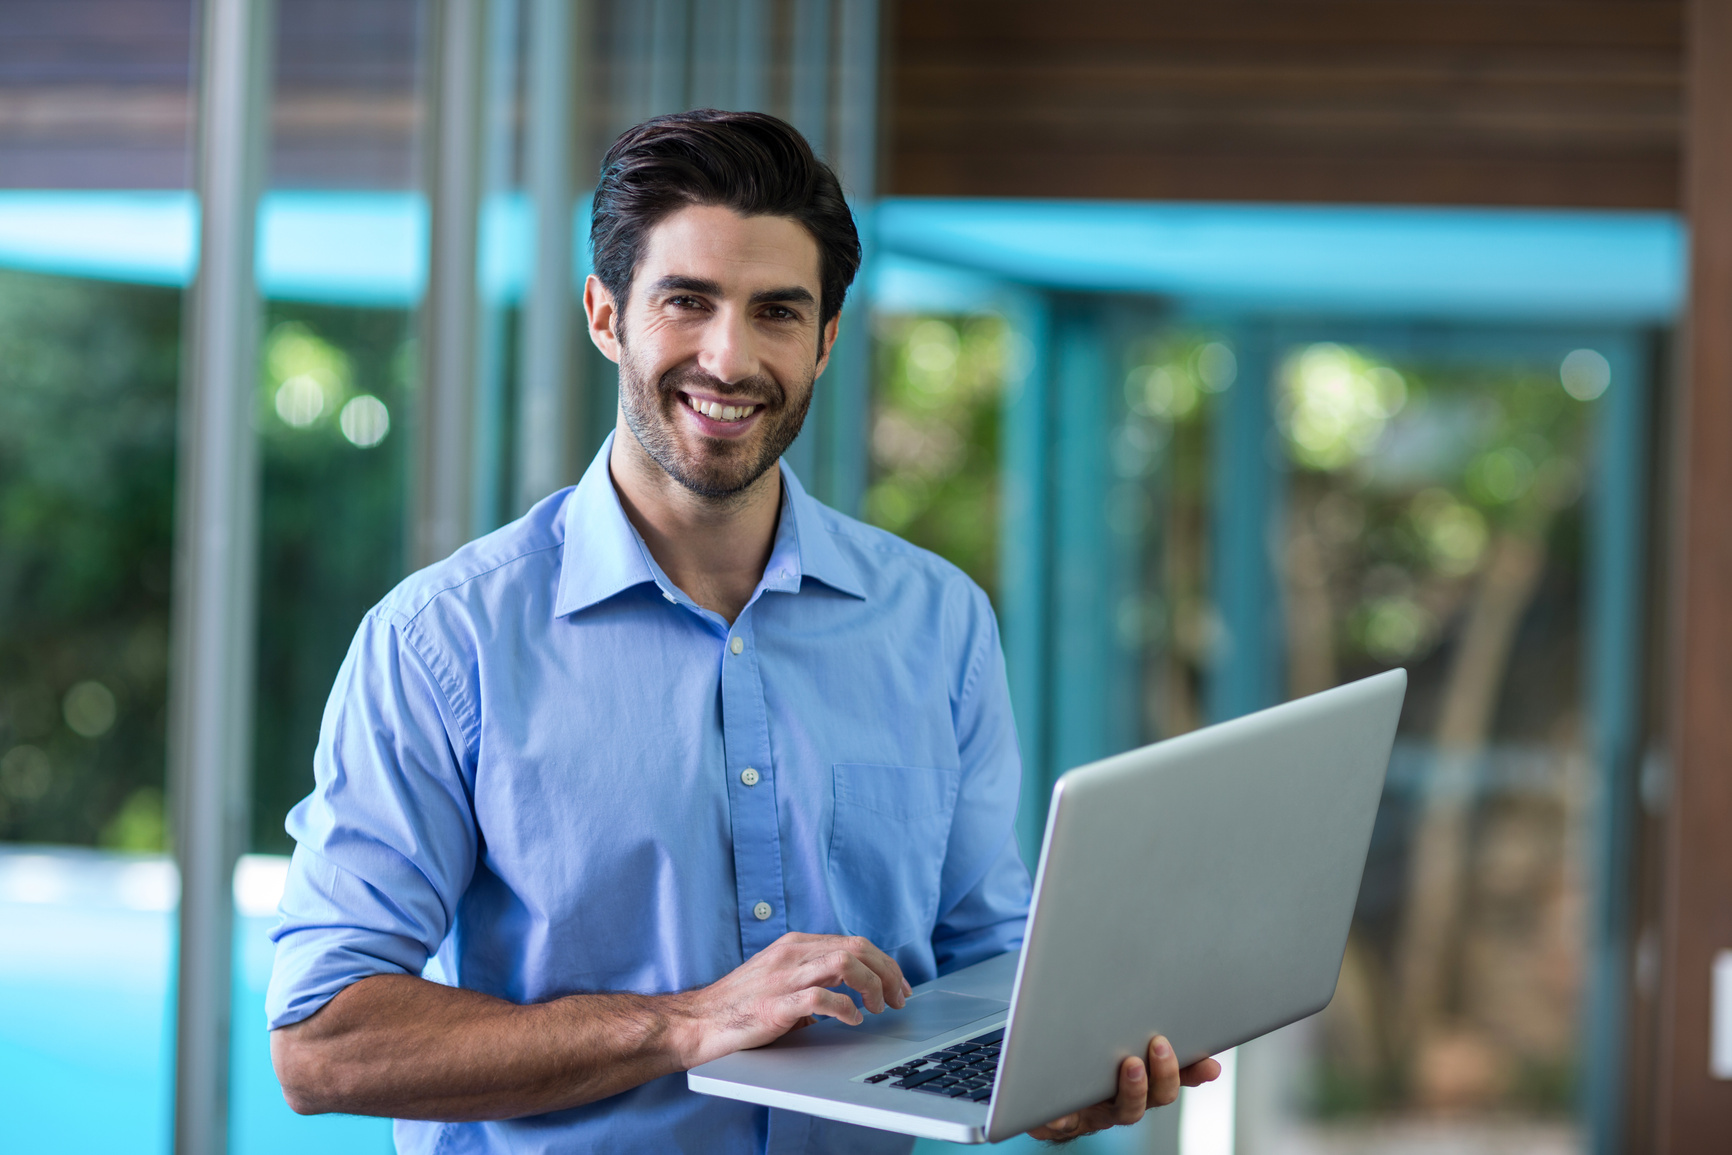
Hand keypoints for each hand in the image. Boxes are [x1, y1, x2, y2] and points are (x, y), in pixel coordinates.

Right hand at [675, 932, 911, 1067]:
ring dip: (872, 985)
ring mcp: (783, 977)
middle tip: (899, 998)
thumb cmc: (739, 1006)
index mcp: (794, 945)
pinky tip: (853, 1019)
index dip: (884, 963)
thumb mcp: (780, 980)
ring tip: (879, 1008)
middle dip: (887, 972)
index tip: (899, 985)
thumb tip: (852, 994)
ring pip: (846, 962)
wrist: (698, 1022)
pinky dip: (846, 1007)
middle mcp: (792, 954)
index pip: (854, 942)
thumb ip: (812, 978)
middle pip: (858, 947)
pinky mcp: (776, 1004)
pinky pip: (822, 997)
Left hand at [1027, 1035, 1221, 1141]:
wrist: (1031, 1087)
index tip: (1210, 1063)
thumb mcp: (1105, 1037)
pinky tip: (1057, 1108)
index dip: (1193, 1071)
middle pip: (1156, 1096)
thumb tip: (1171, 1018)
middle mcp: (1122, 1100)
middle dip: (1164, 1072)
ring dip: (1132, 1089)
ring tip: (1130, 1065)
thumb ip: (1131, 1022)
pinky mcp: (1061, 1120)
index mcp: (1137, 1079)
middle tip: (1161, 1045)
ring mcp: (1096, 1113)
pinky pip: (1063, 1121)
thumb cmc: (1075, 1059)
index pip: (1173, 1076)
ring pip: (1124, 1110)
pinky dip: (1060, 1117)